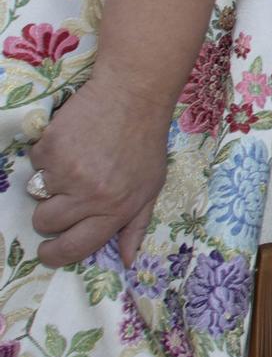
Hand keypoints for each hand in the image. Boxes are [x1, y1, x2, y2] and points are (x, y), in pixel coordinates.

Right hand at [27, 75, 170, 266]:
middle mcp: (90, 196)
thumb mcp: (151, 187)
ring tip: (77, 161)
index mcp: (116, 210)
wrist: (133, 95)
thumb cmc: (145, 142)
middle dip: (51, 213)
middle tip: (67, 193)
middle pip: (45, 223)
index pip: (75, 248)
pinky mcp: (49, 149)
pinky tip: (74, 140)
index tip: (48, 252)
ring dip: (49, 182)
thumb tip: (127, 261)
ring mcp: (67, 172)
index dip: (56, 254)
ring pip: (36, 194)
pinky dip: (49, 154)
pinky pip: (35, 164)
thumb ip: (135, 226)